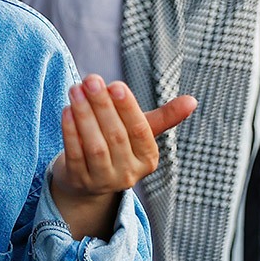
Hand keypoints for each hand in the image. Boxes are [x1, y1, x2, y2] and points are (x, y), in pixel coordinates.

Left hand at [54, 75, 197, 197]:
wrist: (88, 181)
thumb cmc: (118, 147)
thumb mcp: (140, 133)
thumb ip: (163, 117)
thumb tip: (193, 100)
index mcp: (148, 158)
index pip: (140, 131)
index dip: (128, 108)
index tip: (116, 84)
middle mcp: (128, 173)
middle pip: (115, 136)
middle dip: (102, 105)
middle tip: (91, 79)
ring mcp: (103, 180)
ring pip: (95, 146)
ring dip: (84, 115)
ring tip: (76, 90)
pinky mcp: (79, 181)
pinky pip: (74, 154)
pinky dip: (70, 132)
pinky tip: (66, 110)